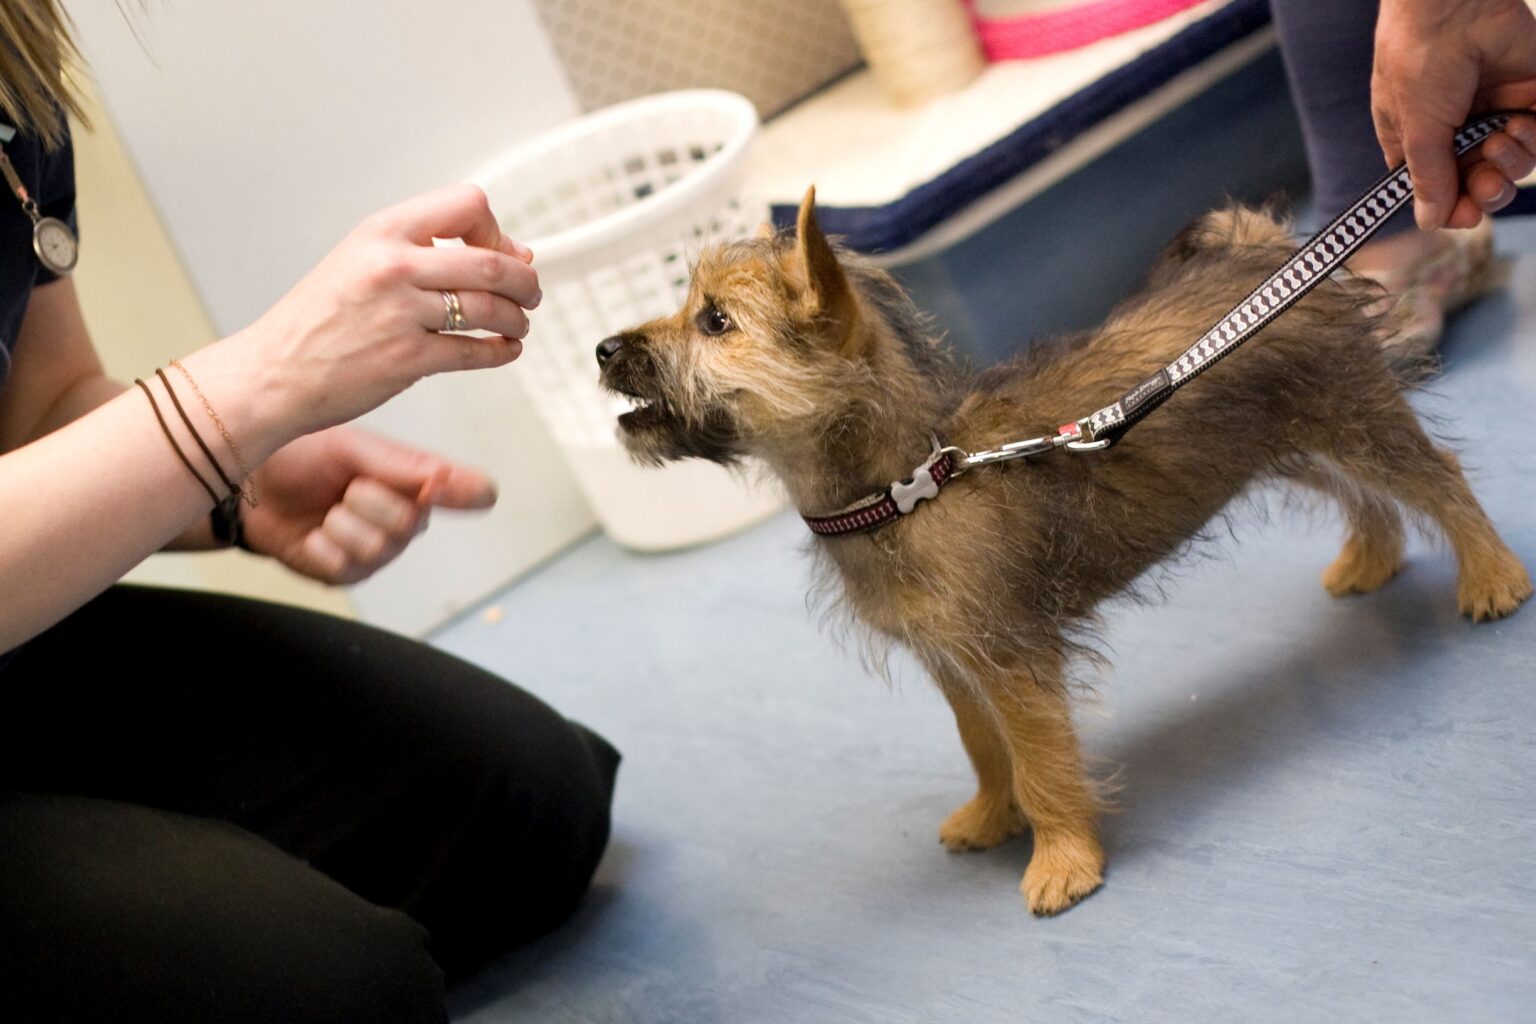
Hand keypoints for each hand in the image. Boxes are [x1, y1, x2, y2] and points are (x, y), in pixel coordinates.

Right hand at [185, 185, 540, 455]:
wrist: (273, 373)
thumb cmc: (317, 320)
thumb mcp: (361, 262)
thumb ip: (427, 252)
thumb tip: (511, 252)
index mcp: (382, 232)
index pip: (468, 204)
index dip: (496, 229)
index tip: (501, 251)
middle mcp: (393, 266)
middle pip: (492, 261)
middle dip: (525, 281)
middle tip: (530, 293)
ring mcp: (402, 313)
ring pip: (491, 308)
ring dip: (518, 319)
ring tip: (518, 325)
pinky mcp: (408, 358)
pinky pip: (477, 352)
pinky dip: (502, 352)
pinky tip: (505, 350)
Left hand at [241, 426, 495, 584]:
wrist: (250, 482)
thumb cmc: (304, 456)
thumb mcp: (358, 449)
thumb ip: (416, 470)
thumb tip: (487, 490)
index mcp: (419, 483)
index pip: (468, 494)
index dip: (449, 492)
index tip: (420, 481)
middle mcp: (407, 520)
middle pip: (410, 524)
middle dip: (367, 500)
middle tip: (346, 486)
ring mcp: (378, 551)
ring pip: (376, 547)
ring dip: (339, 522)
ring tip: (326, 509)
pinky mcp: (346, 574)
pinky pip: (344, 566)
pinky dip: (319, 545)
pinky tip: (312, 533)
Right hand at [1373, 0, 1535, 229]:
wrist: (1455, 3)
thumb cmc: (1420, 59)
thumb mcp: (1416, 128)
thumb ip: (1429, 177)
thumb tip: (1428, 221)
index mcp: (1415, 142)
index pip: (1435, 191)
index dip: (1452, 208)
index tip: (1464, 213)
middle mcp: (1454, 131)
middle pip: (1477, 184)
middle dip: (1486, 189)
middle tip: (1485, 178)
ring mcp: (1492, 111)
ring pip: (1513, 163)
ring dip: (1512, 160)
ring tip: (1502, 137)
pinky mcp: (1527, 93)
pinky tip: (1521, 122)